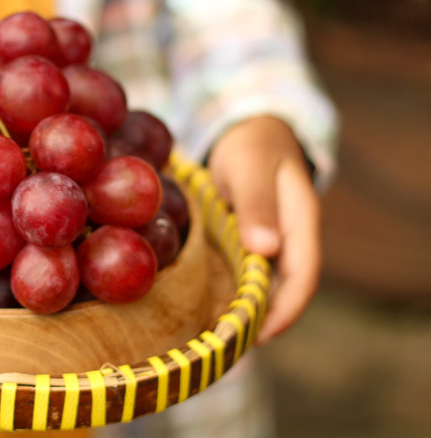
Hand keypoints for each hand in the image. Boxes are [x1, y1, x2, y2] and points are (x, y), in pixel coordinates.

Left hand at [208, 116, 320, 344]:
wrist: (246, 128)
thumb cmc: (250, 144)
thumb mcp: (250, 168)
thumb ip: (256, 205)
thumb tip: (265, 251)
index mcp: (300, 222)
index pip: (302, 276)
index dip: (285, 310)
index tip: (258, 335)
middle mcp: (289, 237)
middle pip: (285, 289)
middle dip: (263, 319)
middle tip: (229, 343)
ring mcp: (271, 240)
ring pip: (265, 284)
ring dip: (247, 308)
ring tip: (218, 333)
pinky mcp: (250, 239)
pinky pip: (247, 272)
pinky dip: (234, 290)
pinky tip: (211, 304)